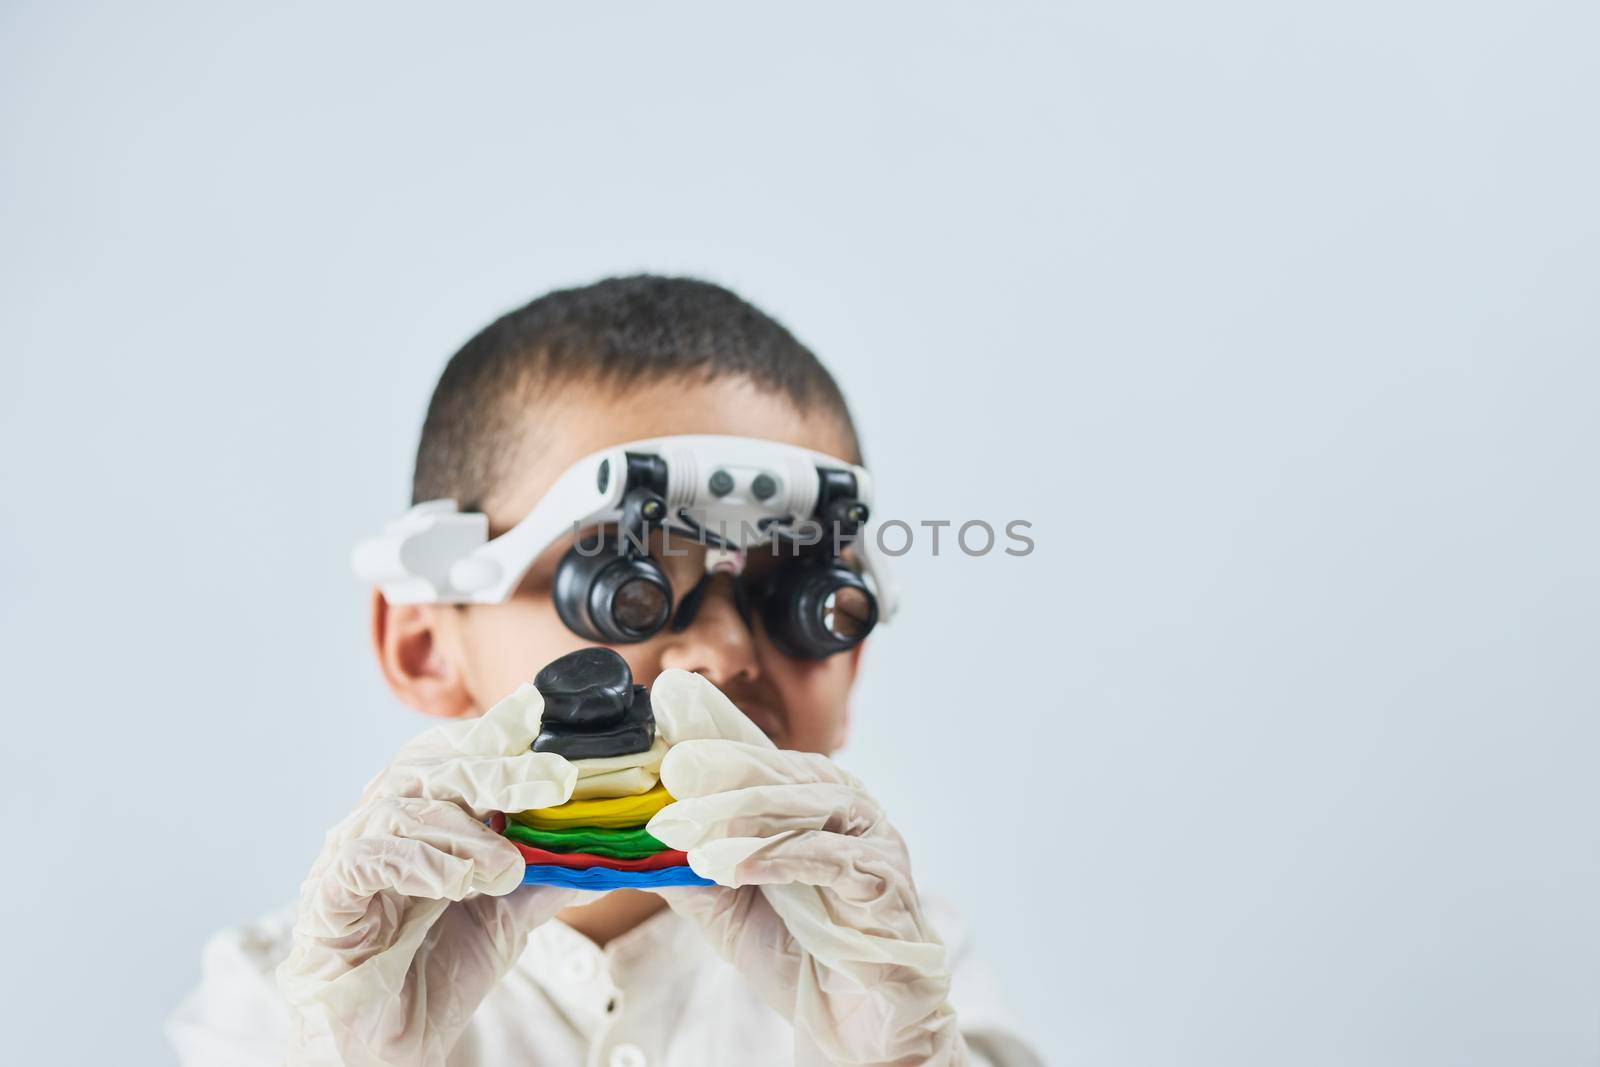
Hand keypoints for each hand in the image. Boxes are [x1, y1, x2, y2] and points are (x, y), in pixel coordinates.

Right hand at [276, 684, 577, 1065]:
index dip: (491, 731)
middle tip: (553, 781)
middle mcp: (379, 828)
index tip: (536, 713)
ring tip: (507, 866)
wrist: (387, 1048)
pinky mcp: (326, 901)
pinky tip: (456, 882)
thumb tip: (602, 847)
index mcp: (420, 820)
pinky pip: (364, 860)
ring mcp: (346, 860)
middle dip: (493, 768)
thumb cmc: (433, 972)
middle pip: (426, 768)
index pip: (450, 755)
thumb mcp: (506, 916)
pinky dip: (418, 862)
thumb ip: (544, 876)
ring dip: (464, 830)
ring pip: (400, 809)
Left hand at [645, 671, 964, 1065]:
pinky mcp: (888, 884)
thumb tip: (630, 840)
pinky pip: (832, 859)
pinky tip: (736, 868)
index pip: (760, 755)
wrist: (856, 1026)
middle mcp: (848, 809)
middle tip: (673, 771)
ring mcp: (874, 842)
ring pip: (807, 808)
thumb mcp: (726, 907)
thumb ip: (687, 868)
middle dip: (722, 771)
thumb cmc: (801, 954)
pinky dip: (781, 859)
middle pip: (782, 773)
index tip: (666, 733)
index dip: (713, 743)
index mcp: (811, 800)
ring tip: (693, 829)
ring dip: (744, 816)